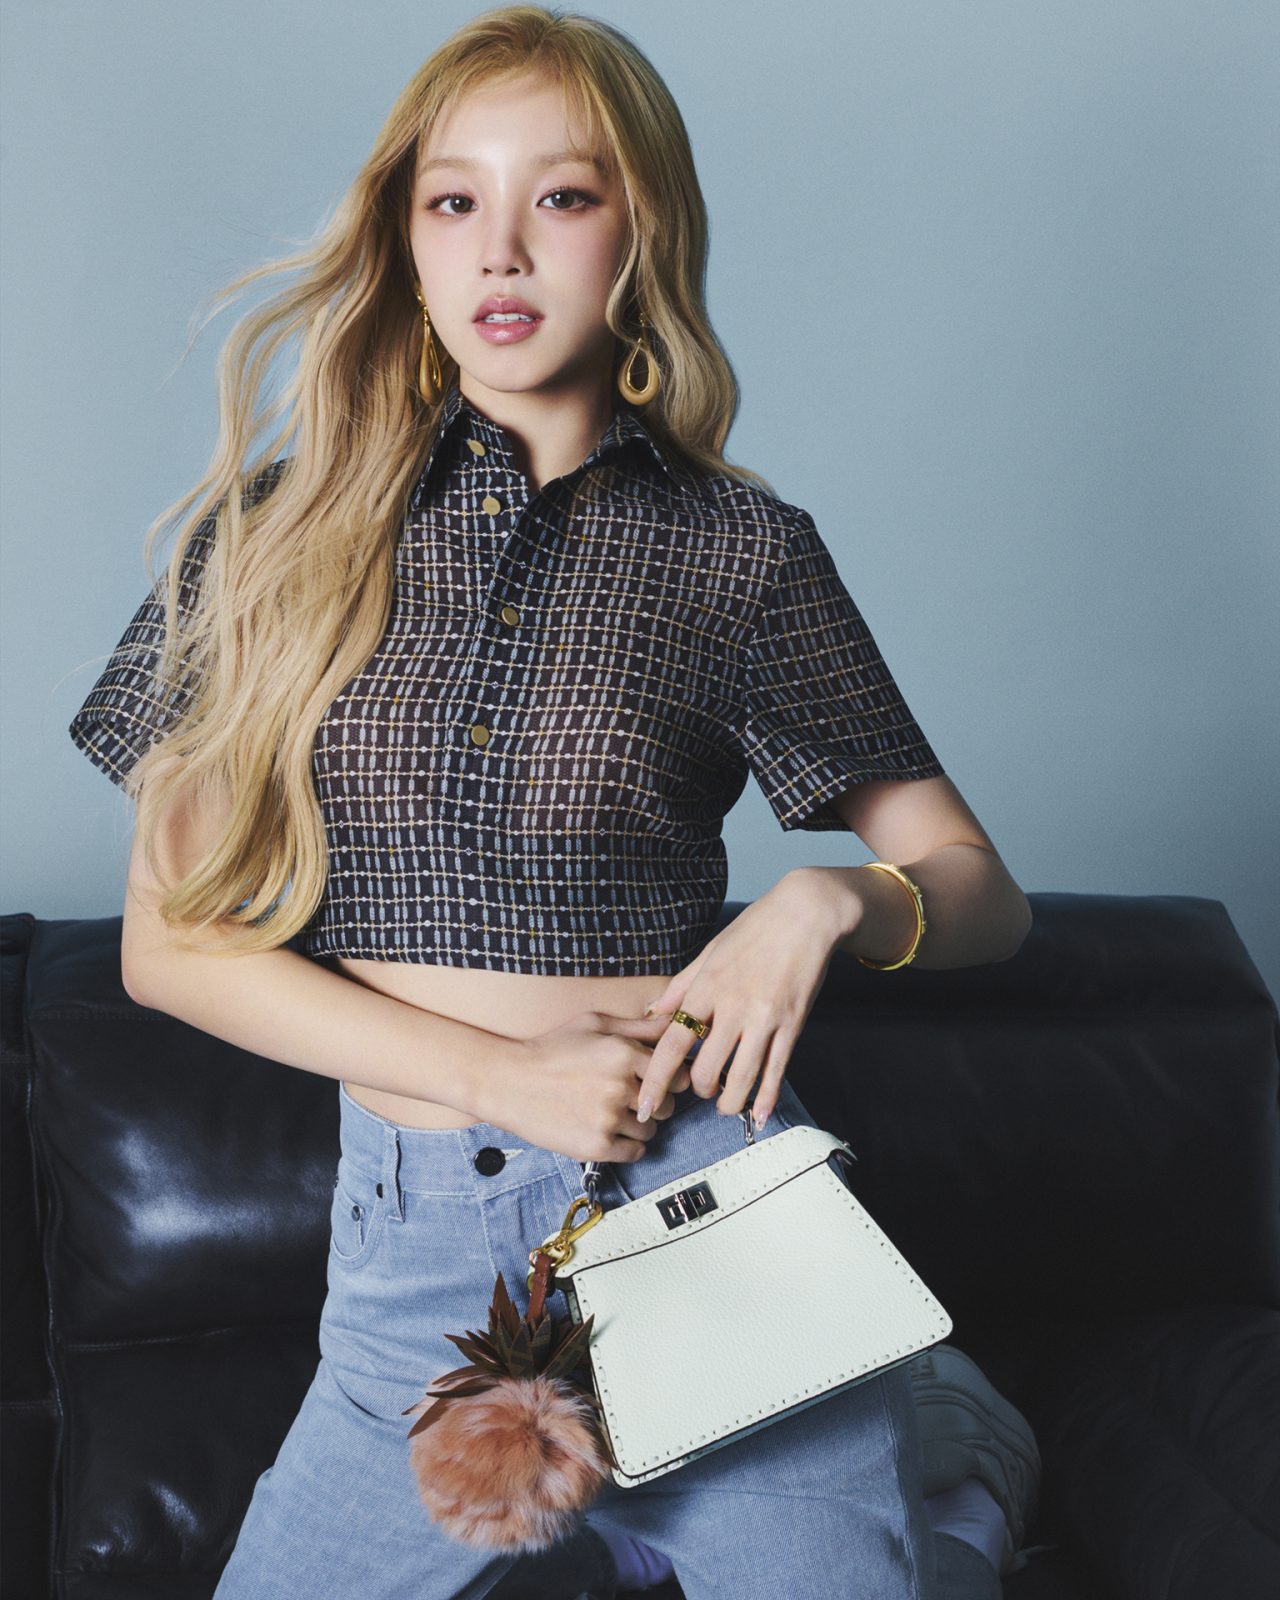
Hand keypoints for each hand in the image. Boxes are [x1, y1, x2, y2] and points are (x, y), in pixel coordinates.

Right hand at [495, 1010, 694, 1164]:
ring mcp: (607, 1118)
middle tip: (629, 1099)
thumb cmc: (552, 1048)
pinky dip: (627, 1146)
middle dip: (653, 1104)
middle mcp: (619, 1086)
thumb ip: (639, 1026)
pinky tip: (608, 1131)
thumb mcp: (595, 1024)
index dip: (670, 1081)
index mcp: (623, 1053)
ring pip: (650, 1131)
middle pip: (666, 1107)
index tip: (658, 1083)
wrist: (508, 1081)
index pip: (676, 1077)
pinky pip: (635, 1152)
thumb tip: (674, 1023)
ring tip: (612, 1113)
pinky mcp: (595, 1146)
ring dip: (638, 1125)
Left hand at [632, 871, 841, 1128]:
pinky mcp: (792, 1025)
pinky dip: (767, 1099)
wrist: (805, 915)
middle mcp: (732, 1007)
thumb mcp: (710, 952)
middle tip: (702, 1088)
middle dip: (698, 1090)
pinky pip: (776, 1071)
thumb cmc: (754, 930)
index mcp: (706, 988)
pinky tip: (760, 1116)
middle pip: (705, 1070)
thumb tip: (650, 1012)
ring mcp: (764, 1018)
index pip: (672, 1044)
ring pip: (740, 1079)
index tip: (642, 1107)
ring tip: (726, 1105)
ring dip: (729, 1102)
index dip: (655, 1081)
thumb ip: (680, 987)